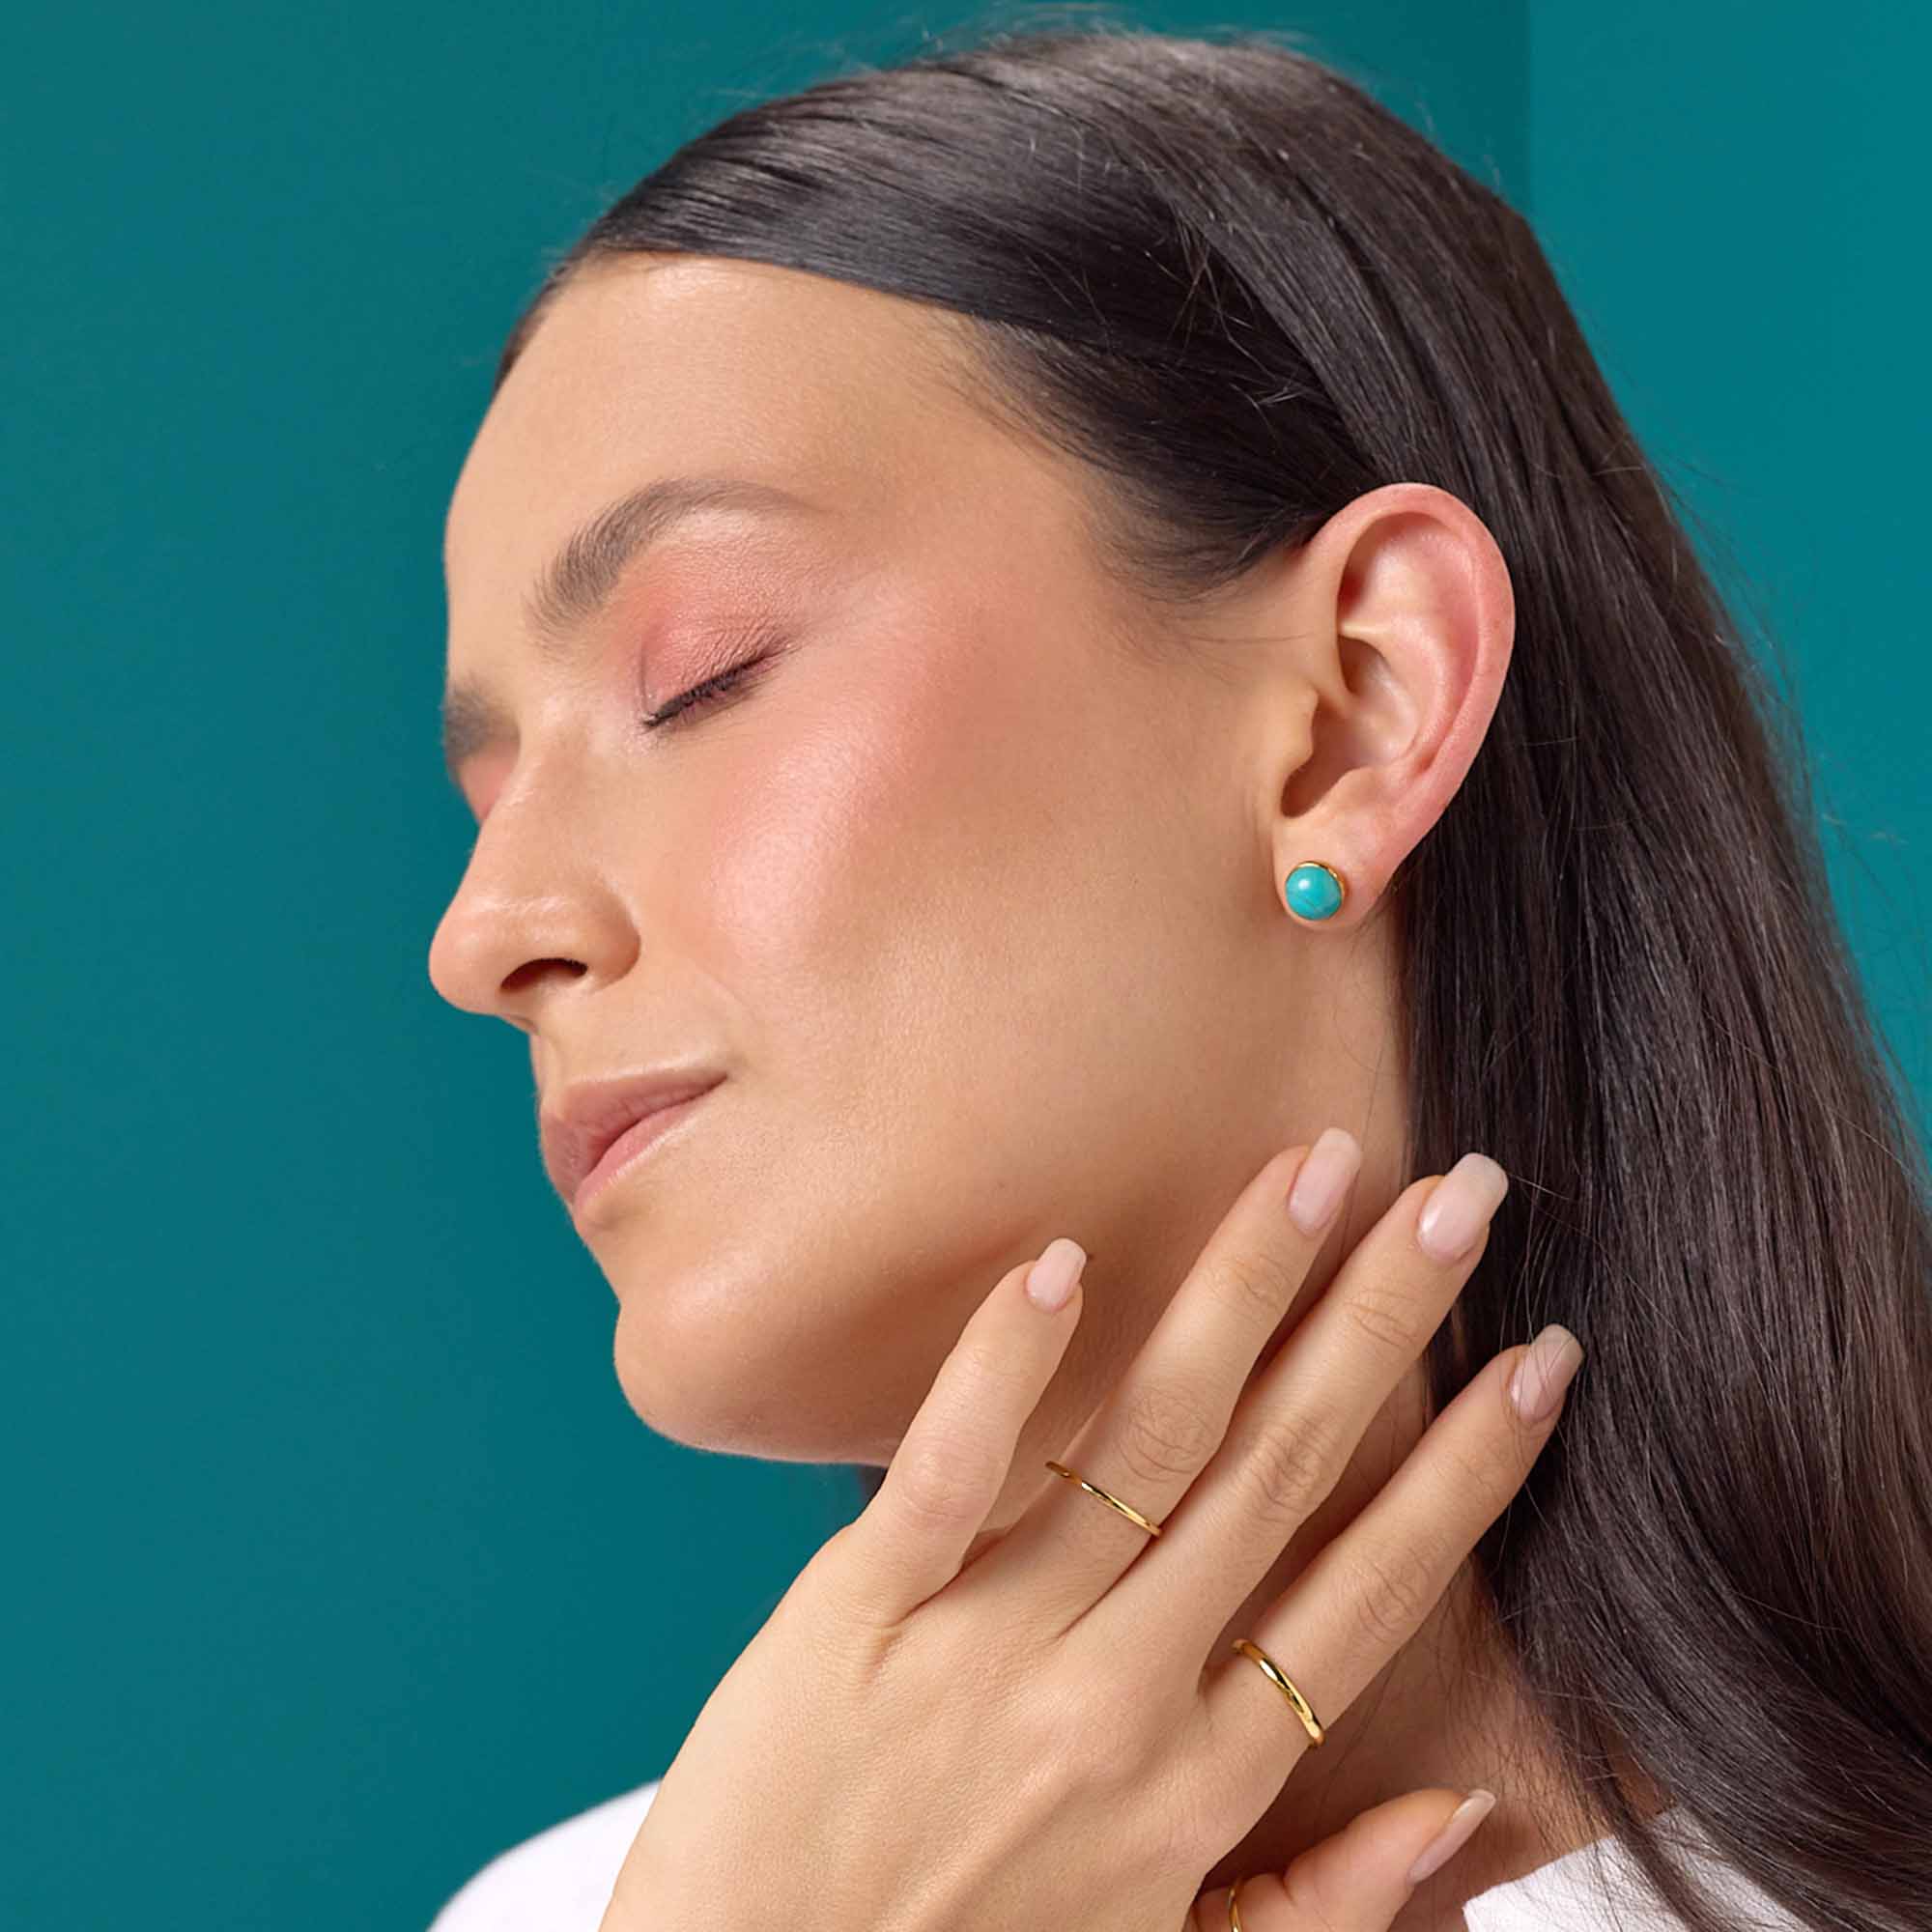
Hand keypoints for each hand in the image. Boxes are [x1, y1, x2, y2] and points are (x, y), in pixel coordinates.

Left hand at [597, 1134, 1577, 1930]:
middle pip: (1281, 1475)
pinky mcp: (858, 1610)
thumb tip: (1466, 1811)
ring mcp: (987, 1644)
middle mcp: (1117, 1699)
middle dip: (1383, 1324)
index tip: (1539, 1357)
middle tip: (1459, 1197)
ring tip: (1315, 1172)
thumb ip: (1322, 1902)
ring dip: (1243, 1293)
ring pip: (1147, 1441)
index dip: (1466, 1469)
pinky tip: (1061, 1262)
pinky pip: (945, 1469)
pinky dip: (1003, 1365)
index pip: (1368, 1590)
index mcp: (1199, 1785)